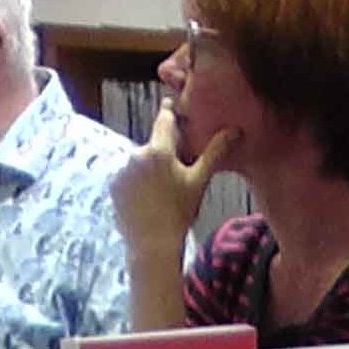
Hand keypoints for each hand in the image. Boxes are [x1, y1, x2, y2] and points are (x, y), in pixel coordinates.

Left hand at [112, 102, 240, 258]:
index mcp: (158, 150)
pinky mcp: (113, 184)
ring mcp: (121, 169)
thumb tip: (235, 129)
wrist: (151, 244)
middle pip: (154, 144)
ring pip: (141, 160)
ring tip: (163, 188)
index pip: (164, 119)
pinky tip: (149, 196)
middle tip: (178, 166)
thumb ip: (215, 152)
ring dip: (150, 167)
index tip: (172, 103)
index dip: (170, 111)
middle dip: (164, 150)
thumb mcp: (199, 181)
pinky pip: (128, 175)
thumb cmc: (179, 212)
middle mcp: (135, 154)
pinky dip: (137, 180)